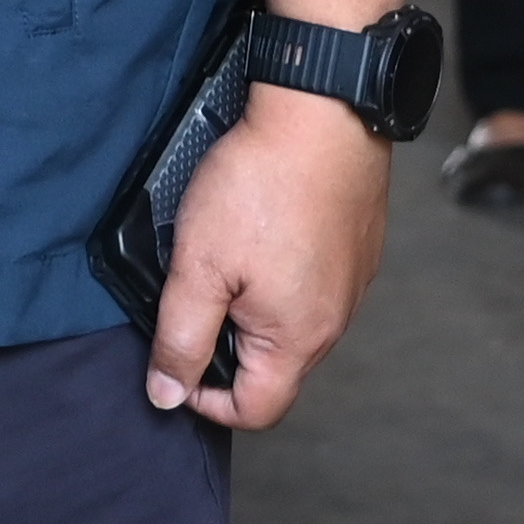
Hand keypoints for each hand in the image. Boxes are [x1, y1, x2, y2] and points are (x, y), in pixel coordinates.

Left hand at [145, 93, 389, 425]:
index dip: (205, 400)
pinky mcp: (356, 248)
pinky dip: (279, 275)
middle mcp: (334, 321)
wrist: (321, 113)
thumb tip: (167, 394)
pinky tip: (258, 234)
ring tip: (223, 260)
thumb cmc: (262, 184)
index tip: (175, 361)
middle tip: (193, 297)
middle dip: (226, 348)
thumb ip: (180, 337)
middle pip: (276, 369)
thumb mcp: (199, 267)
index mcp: (298, 338)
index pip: (255, 410)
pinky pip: (312, 284)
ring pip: (293, 324)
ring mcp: (351, 283)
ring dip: (252, 309)